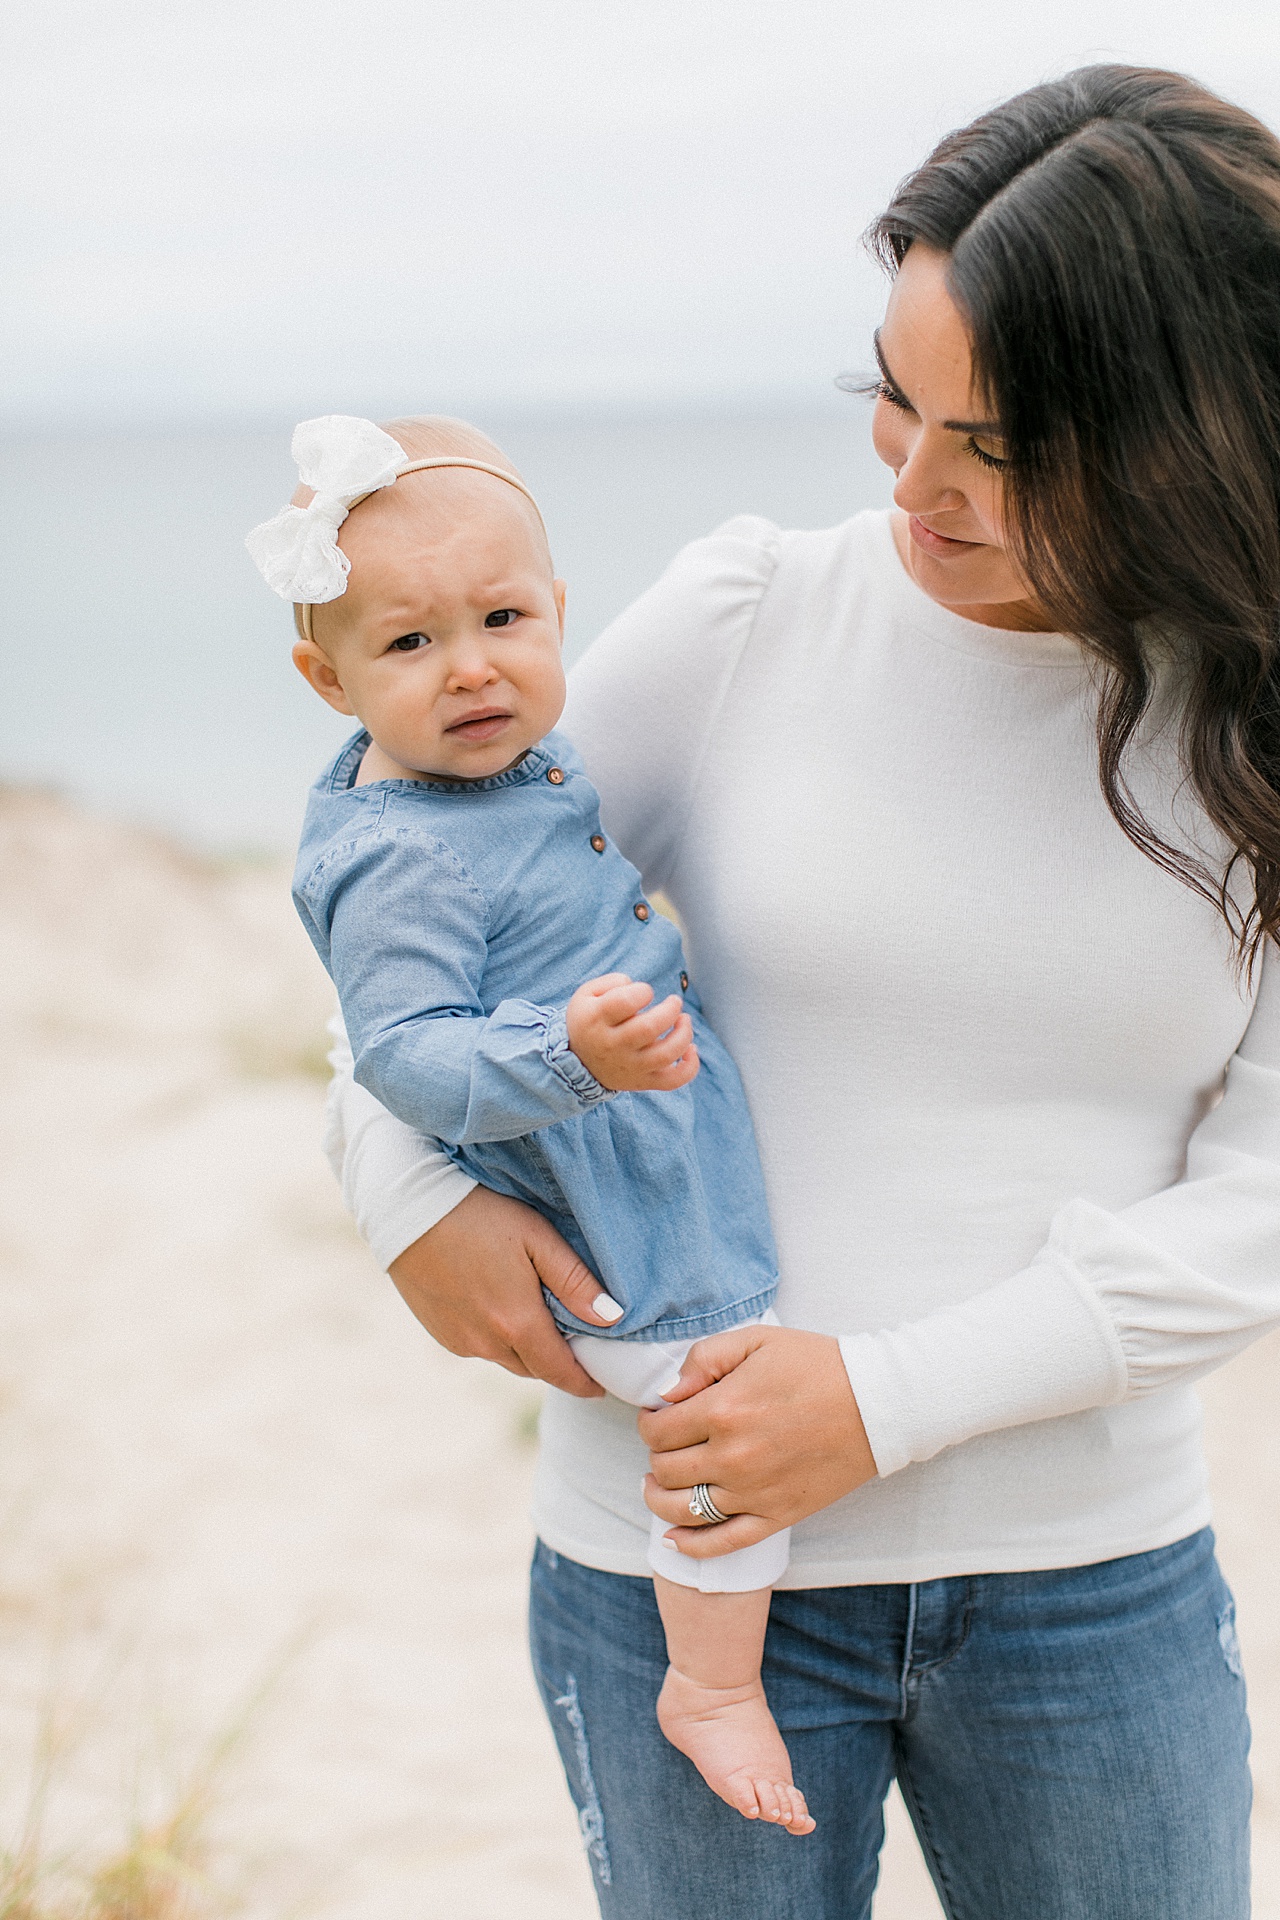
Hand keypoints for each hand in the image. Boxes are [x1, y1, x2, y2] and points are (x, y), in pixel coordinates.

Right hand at [388, 1186, 616, 1396]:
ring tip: (538, 1321)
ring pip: (505, 1358)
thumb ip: (574, 1281)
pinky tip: (499, 1308)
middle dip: (556, 1364)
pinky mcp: (439, 1333)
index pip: (560, 1372)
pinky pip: (479, 1347)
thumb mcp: (536, 1237)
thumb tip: (611, 1318)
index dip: (583, 1383)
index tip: (600, 1387)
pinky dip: (496, 1338)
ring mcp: (459, 1341)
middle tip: (576, 1347)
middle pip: (534, 1368)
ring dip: (525, 1349)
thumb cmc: (479, 1214)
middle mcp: (486, 1343)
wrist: (407, 1208)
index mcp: (517, 1323)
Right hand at [566, 972, 699, 1092]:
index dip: (643, 991)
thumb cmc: (590, 1020)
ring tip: (684, 1020)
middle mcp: (612, 1046)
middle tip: (674, 1001)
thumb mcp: (587, 994)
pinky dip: (690, 1067)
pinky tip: (691, 1049)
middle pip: (649, 1027)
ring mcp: (630, 1067)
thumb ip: (613, 982)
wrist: (578, 1062)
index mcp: (596, 1020)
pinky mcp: (643, 1082)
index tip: (644, 992)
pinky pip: (673, 1081)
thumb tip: (638, 987)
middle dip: (670, 1009)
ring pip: (665, 1055)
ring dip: (684, 1034)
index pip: (625, 1002)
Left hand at [640, 1325, 876, 1553]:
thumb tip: (666, 1394)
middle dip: (656, 1455)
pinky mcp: (777, 1516)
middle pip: (664, 1470)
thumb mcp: (756, 1340)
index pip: (657, 1431)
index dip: (649, 1422)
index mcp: (722, 1410)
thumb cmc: (817, 1364)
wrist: (877, 1401)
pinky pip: (722, 1543)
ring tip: (655, 1485)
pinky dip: (690, 1546)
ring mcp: (754, 1492)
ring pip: (682, 1510)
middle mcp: (732, 1457)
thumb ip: (702, 1358)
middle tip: (666, 1443)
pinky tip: (672, 1538)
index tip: (658, 1416)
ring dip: (658, 1499)